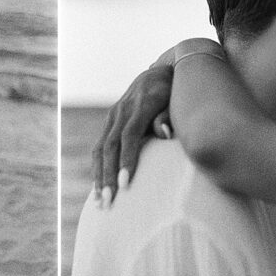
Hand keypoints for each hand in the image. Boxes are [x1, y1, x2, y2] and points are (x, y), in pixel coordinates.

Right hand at [91, 64, 173, 207]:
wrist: (159, 73)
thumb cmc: (175, 91)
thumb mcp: (177, 98)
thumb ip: (169, 115)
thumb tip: (165, 134)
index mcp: (140, 106)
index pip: (129, 137)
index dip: (126, 160)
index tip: (124, 184)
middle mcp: (122, 111)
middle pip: (110, 147)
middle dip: (107, 176)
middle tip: (109, 201)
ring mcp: (113, 116)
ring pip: (100, 149)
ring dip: (99, 176)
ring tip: (100, 202)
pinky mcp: (109, 122)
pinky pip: (99, 148)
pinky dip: (98, 169)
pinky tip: (98, 189)